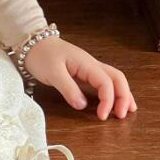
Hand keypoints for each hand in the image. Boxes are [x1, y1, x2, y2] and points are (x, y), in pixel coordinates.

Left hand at [22, 35, 137, 120]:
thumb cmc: (41, 54)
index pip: (106, 82)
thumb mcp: (52, 72)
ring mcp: (88, 68)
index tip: (102, 117)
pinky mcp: (83, 72)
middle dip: (123, 96)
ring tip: (127, 111)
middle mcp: (91, 64)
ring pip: (113, 79)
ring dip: (122, 94)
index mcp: (86, 63)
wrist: (32, 42)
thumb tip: (82, 105)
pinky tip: (113, 101)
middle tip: (122, 115)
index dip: (108, 100)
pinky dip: (112, 92)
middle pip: (116, 78)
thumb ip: (68, 88)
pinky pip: (103, 82)